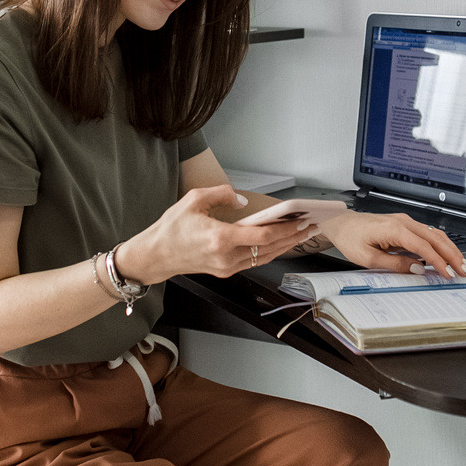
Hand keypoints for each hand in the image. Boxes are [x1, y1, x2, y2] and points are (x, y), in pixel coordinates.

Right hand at [117, 185, 313, 283]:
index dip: (286, 230)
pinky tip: (279, 243)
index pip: (263, 237)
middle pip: (269, 249)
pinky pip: (253, 262)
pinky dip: (269, 252)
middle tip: (310, 226)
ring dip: (284, 246)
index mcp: (220, 238)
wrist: (155, 255)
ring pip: (264, 258)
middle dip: (293, 238)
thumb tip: (242, 200)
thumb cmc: (171, 228)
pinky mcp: (225, 271)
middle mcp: (226, 257)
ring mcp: (226, 267)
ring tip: (300, 234)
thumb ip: (221, 194)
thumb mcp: (193, 199)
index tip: (300, 221)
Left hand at [324, 210, 465, 279]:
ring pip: (435, 234)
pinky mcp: (405, 225)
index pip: (424, 246)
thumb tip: (417, 268)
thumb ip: (394, 264)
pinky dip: (440, 245)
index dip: (439, 261)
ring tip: (461, 264)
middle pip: (436, 238)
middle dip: (453, 255)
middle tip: (465, 270)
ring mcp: (405, 221)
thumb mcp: (368, 258)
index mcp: (394, 228)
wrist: (341, 223)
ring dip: (450, 249)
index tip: (448, 273)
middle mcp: (403, 221)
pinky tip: (447, 255)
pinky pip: (427, 234)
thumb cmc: (350, 238)